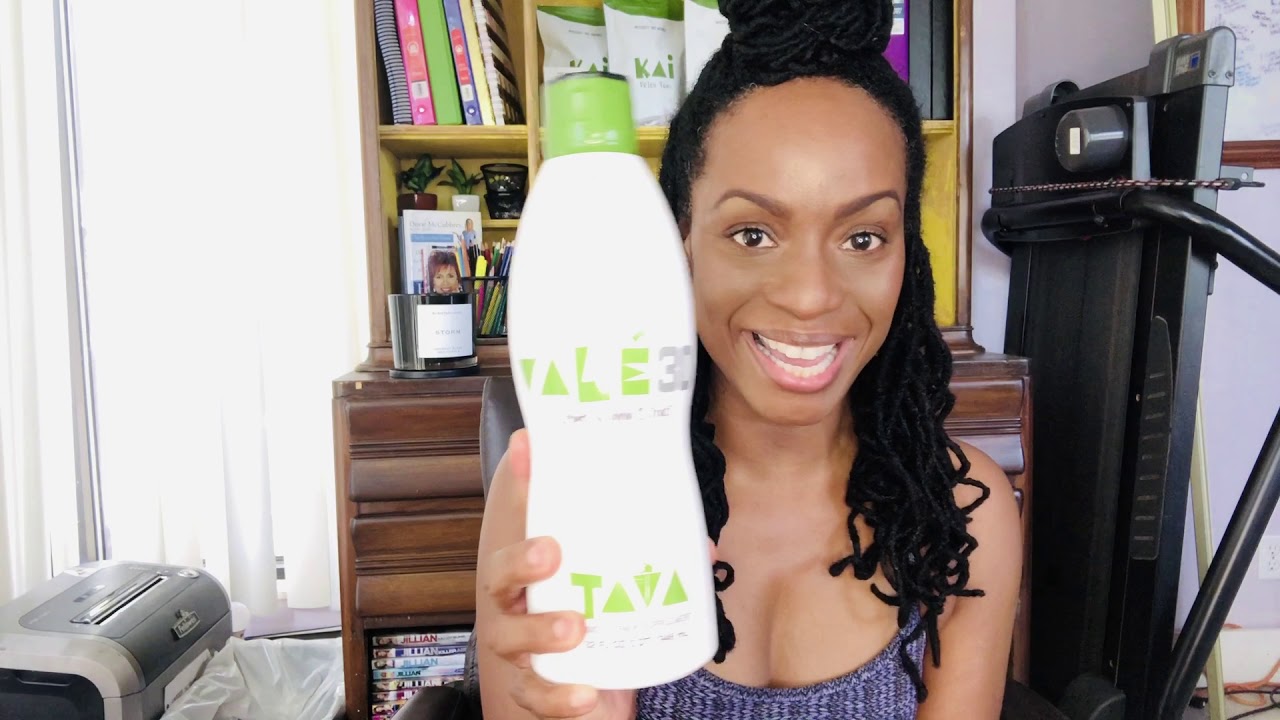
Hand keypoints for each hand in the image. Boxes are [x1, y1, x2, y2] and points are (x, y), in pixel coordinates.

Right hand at [478, 430, 637, 719]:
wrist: (598, 689)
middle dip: (521, 562)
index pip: (523, 518)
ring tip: (575, 626)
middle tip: (551, 552)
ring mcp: (521, 649)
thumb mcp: (627, 580)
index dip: (522, 482)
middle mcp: (519, 603)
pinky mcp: (538, 691)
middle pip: (499, 578)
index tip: (529, 447)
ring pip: (510, 637)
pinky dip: (557, 699)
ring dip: (539, 631)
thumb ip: (660, 558)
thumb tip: (705, 542)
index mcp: (537, 568)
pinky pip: (537, 696)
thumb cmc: (604, 620)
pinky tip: (585, 694)